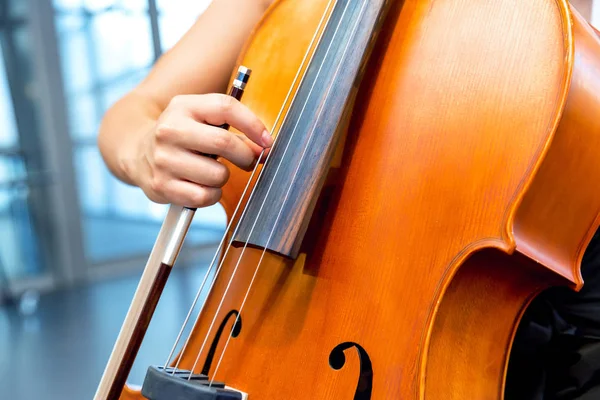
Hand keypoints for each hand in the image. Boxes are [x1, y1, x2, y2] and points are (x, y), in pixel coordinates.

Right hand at [131, 93, 272, 207]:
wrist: (137, 152)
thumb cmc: (183, 136)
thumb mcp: (202, 120)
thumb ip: (233, 129)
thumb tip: (265, 148)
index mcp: (184, 106)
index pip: (225, 107)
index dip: (253, 125)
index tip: (267, 141)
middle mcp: (170, 130)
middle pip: (224, 143)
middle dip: (245, 156)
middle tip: (247, 161)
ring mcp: (163, 159)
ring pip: (217, 174)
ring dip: (224, 177)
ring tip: (213, 172)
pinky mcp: (161, 185)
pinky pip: (204, 196)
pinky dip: (212, 195)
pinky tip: (203, 186)